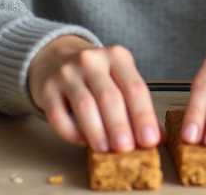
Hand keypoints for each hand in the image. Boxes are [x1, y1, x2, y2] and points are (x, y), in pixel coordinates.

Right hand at [28, 35, 159, 152]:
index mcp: (117, 56)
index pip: (135, 87)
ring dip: (97, 131)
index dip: (144, 116)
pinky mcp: (47, 88)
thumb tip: (157, 137)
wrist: (56, 57)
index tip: (150, 140)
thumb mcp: (120, 80)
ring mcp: (67, 73)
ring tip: (105, 149)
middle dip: (120, 126)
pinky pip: (58, 114)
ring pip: (84, 105)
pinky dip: (71, 132)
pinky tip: (82, 142)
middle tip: (127, 149)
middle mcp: (92, 60)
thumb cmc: (95, 75)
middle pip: (110, 96)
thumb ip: (137, 106)